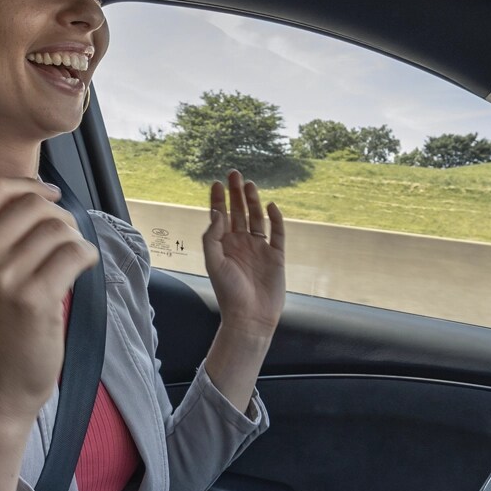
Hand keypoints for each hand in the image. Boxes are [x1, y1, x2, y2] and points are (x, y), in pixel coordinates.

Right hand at [0, 177, 100, 420]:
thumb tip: (40, 194)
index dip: (28, 186)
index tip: (50, 197)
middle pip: (30, 205)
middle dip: (59, 216)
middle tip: (66, 240)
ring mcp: (1, 280)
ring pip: (56, 228)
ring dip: (75, 239)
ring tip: (71, 261)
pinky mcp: (33, 299)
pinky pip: (74, 252)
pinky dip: (87, 256)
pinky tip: (82, 269)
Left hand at [204, 170, 286, 336]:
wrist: (251, 317)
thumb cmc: (228, 293)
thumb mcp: (214, 263)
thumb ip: (213, 237)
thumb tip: (217, 214)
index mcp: (224, 246)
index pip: (220, 217)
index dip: (218, 200)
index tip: (217, 183)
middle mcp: (241, 244)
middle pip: (239, 213)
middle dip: (236, 194)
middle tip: (234, 174)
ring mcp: (260, 249)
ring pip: (257, 219)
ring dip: (253, 201)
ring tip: (249, 184)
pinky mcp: (276, 256)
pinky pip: (277, 233)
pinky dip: (275, 219)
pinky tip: (271, 206)